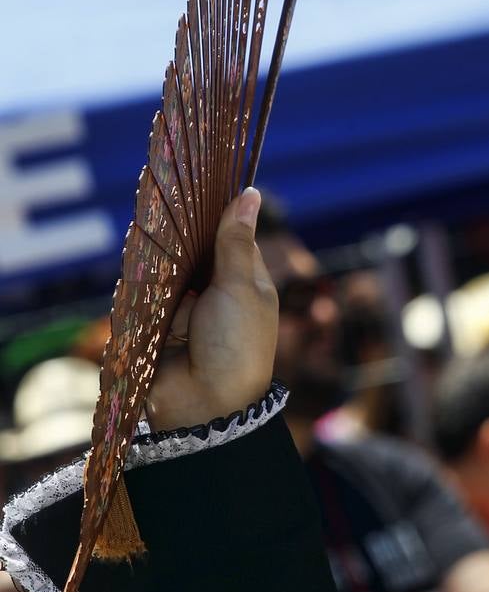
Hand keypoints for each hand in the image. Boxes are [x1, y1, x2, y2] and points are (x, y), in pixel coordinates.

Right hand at [147, 188, 277, 430]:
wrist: (205, 406)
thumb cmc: (237, 344)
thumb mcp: (239, 287)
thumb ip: (235, 241)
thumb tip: (250, 193)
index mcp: (247, 282)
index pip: (230, 236)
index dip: (215, 215)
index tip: (195, 185)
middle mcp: (218, 292)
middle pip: (194, 252)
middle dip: (181, 237)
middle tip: (163, 203)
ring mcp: (187, 309)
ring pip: (167, 271)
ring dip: (161, 260)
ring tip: (149, 230)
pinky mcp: (158, 325)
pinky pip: (146, 295)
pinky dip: (143, 285)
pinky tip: (135, 261)